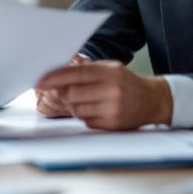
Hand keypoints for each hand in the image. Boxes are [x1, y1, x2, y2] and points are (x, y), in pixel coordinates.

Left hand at [36, 61, 172, 130]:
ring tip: (88, 101)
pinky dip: (86, 116)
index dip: (54, 78)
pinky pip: (87, 121)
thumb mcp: (110, 68)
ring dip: (75, 106)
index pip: (75, 74)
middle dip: (65, 94)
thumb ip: (86, 70)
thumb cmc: (125, 82)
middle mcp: (112, 89)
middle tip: (68, 92)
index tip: (40, 81)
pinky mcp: (113, 124)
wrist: (152, 99)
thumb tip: (55, 74)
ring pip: (77, 109)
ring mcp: (113, 108)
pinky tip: (97, 110)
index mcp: (109, 71)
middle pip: (72, 94)